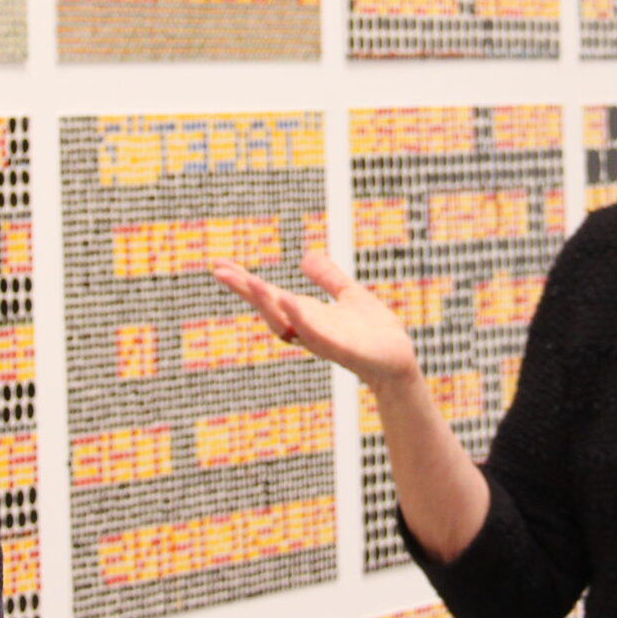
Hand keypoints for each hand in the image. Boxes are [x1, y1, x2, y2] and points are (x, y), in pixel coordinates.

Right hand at [211, 250, 419, 389]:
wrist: (398, 360)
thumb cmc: (373, 332)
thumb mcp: (349, 295)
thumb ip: (328, 278)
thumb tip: (305, 257)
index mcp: (306, 314)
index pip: (268, 296)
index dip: (243, 281)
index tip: (218, 264)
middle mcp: (307, 327)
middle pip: (267, 309)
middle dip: (244, 291)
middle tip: (219, 271)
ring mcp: (321, 339)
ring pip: (285, 323)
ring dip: (267, 303)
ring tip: (252, 280)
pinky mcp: (341, 348)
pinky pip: (316, 334)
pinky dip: (301, 319)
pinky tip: (290, 300)